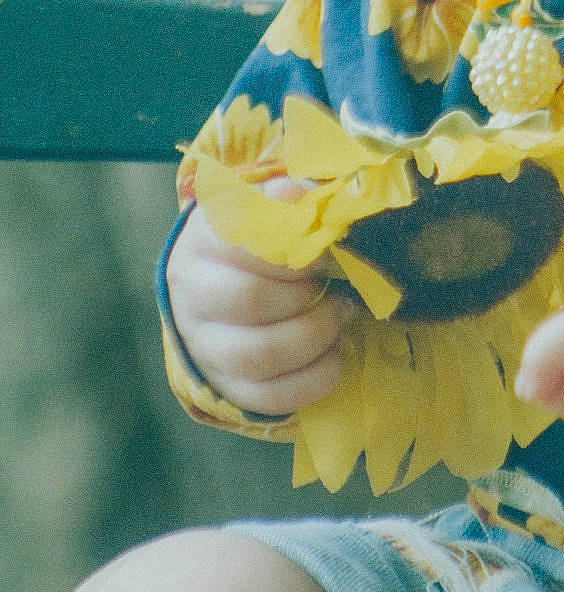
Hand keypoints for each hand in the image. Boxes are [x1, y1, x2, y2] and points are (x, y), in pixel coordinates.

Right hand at [166, 183, 358, 415]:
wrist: (222, 283)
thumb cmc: (260, 241)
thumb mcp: (270, 208)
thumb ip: (291, 199)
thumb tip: (301, 194)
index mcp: (204, 239)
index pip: (244, 242)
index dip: (294, 247)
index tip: (326, 251)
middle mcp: (193, 292)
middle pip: (250, 299)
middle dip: (308, 297)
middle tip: (338, 289)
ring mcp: (205, 345)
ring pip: (257, 355)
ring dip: (314, 337)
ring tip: (341, 318)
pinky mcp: (225, 385)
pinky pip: (268, 397)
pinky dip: (313, 381)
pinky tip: (335, 356)